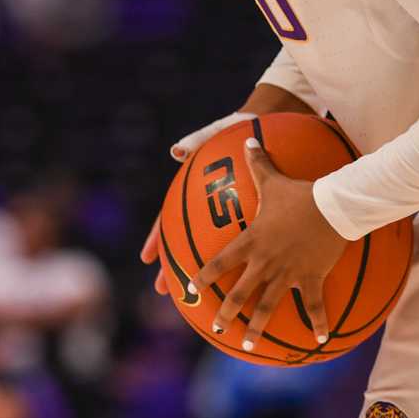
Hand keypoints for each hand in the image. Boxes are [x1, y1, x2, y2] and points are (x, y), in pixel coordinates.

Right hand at [140, 110, 256, 296]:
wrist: (270, 121)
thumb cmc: (241, 126)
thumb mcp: (219, 131)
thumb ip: (197, 140)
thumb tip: (176, 150)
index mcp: (196, 191)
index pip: (171, 218)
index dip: (158, 238)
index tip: (148, 258)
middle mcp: (211, 207)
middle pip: (188, 241)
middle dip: (176, 266)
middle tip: (169, 291)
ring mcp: (232, 213)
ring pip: (219, 249)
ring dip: (210, 274)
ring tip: (205, 296)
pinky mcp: (257, 215)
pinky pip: (252, 240)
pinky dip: (251, 261)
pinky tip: (256, 282)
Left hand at [190, 137, 347, 352]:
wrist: (332, 205)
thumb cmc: (300, 193)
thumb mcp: (274, 178)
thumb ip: (257, 163)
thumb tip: (247, 139)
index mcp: (251, 241)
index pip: (219, 262)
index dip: (203, 276)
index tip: (190, 288)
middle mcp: (264, 262)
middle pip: (239, 293)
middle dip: (226, 313)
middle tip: (216, 328)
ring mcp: (287, 273)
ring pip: (268, 306)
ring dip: (257, 328)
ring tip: (248, 346)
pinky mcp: (310, 278)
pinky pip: (312, 305)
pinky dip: (316, 322)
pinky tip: (318, 339)